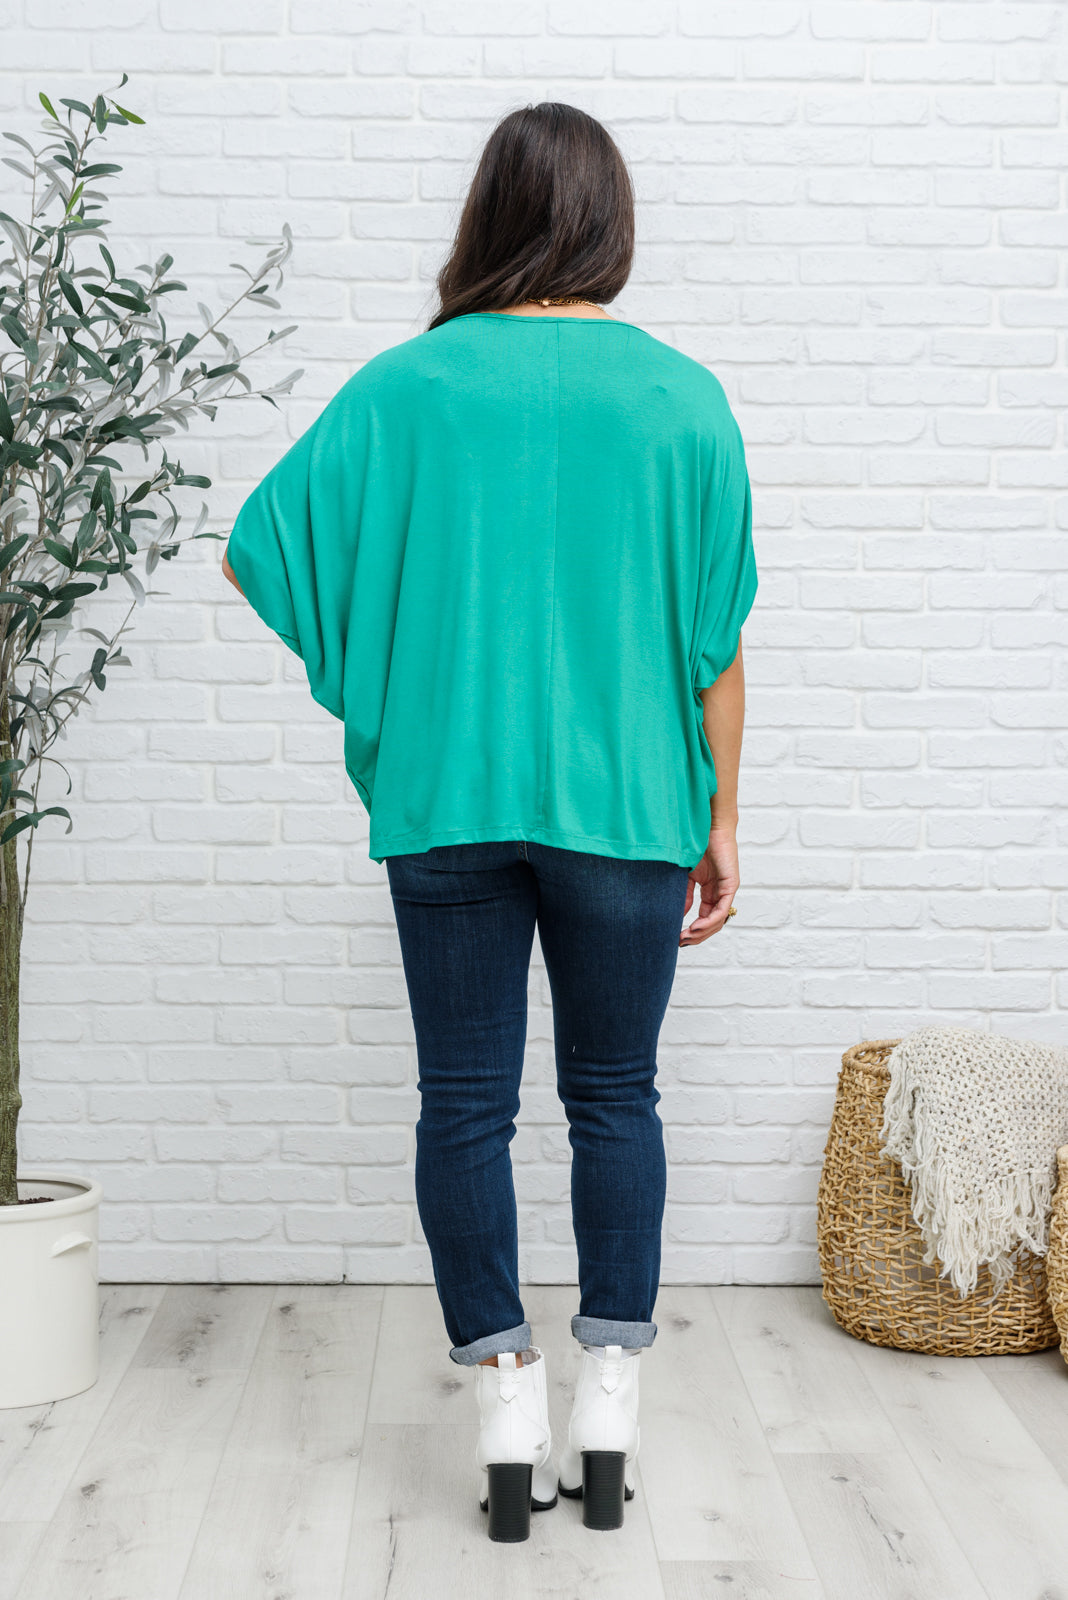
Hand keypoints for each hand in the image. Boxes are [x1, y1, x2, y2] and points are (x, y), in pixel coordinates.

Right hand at [680, 824, 739, 947]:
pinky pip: (722, 910)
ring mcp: (727, 890)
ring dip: (702, 933)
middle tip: (680, 943)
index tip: (677, 939)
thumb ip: (685, 895)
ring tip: (686, 937)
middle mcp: (721, 894)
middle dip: (697, 936)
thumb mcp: (686, 876)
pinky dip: (709, 921)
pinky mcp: (731, 885)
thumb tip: (680, 916)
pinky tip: (695, 927)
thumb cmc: (696, 845)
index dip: (693, 931)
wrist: (707, 826)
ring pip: (718, 921)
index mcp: (711, 892)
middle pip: (713, 924)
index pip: (704, 919)